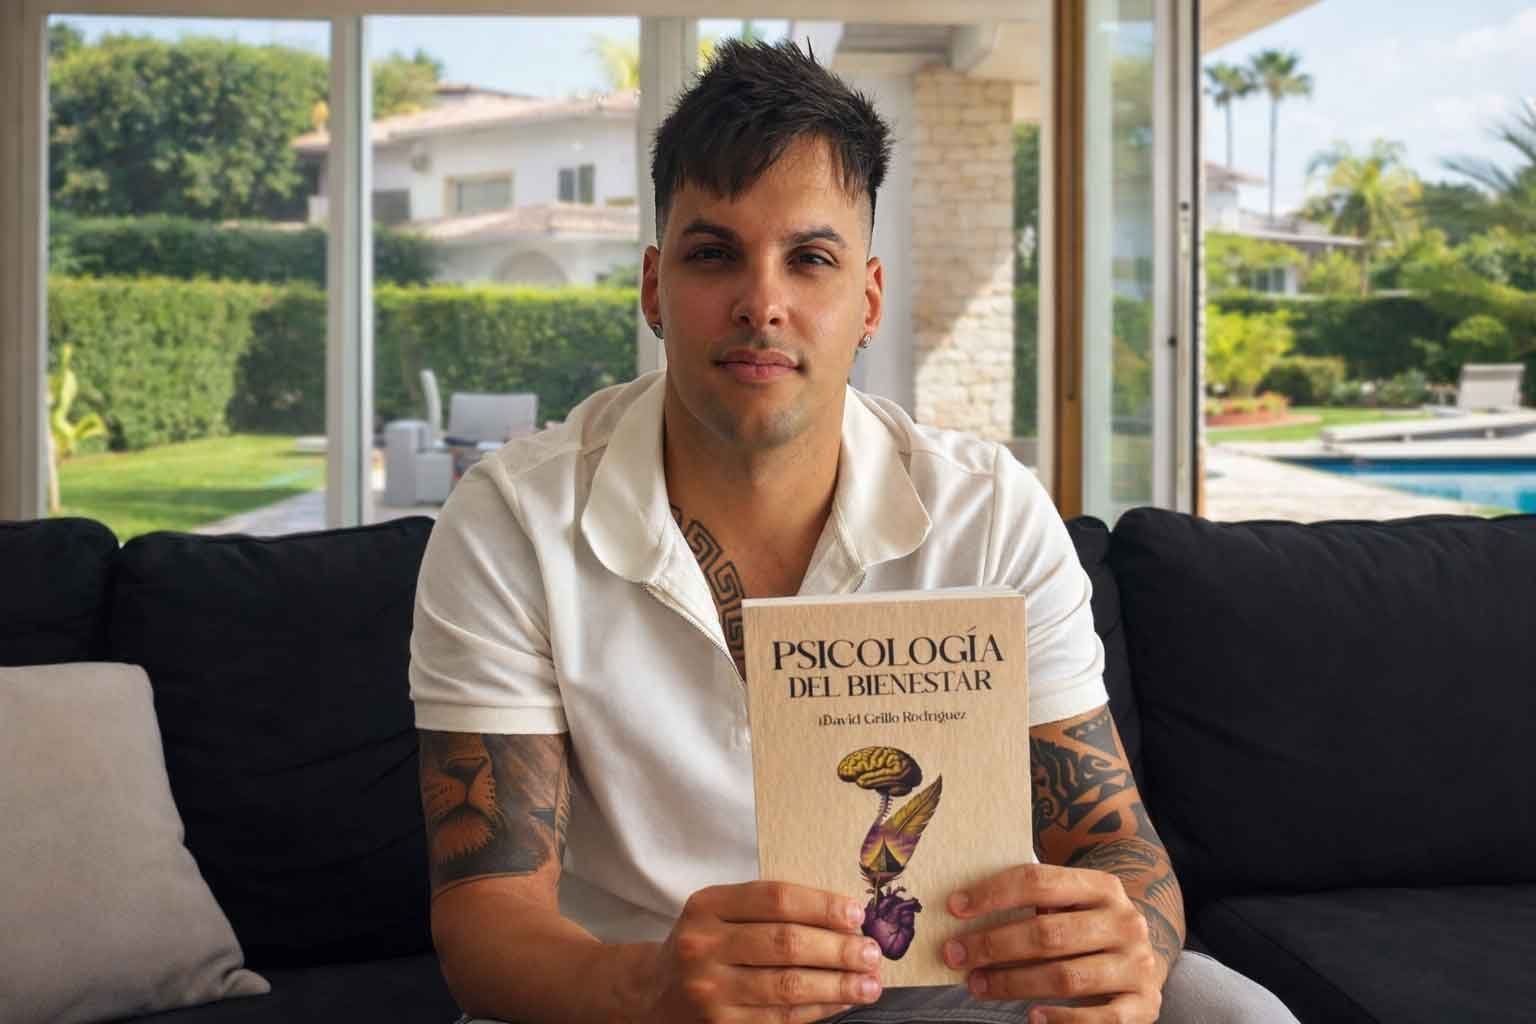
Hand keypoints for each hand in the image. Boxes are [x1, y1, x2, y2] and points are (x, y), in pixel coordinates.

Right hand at [636, 880, 884, 1022]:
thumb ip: (768, 909)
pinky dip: (818, 1011)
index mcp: (707, 906)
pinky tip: (842, 1002)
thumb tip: (845, 920)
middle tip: (872, 952)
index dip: (822, 905)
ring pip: (787, 988)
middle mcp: (703, 947)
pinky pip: (781, 1020)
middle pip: (785, 944)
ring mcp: (710, 993)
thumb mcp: (719, 912)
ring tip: (870, 983)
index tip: (857, 913)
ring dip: (837, 986)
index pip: (775, 899)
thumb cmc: (704, 945)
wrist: (653, 994)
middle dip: (838, 949)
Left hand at [941, 864, 1164, 1022]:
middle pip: (1048, 933)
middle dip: (994, 945)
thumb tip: (964, 914)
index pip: (1039, 881)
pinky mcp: (1144, 1004)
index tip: (955, 907)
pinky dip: (1061, 1020)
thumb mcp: (1072, 902)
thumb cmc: (1089, 925)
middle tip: (955, 955)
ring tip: (978, 985)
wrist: (1148, 954)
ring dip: (1014, 984)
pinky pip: (1098, 1018)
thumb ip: (1033, 902)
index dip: (993, 893)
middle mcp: (1124, 922)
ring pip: (1066, 976)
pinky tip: (1031, 1017)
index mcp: (1102, 886)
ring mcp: (1137, 964)